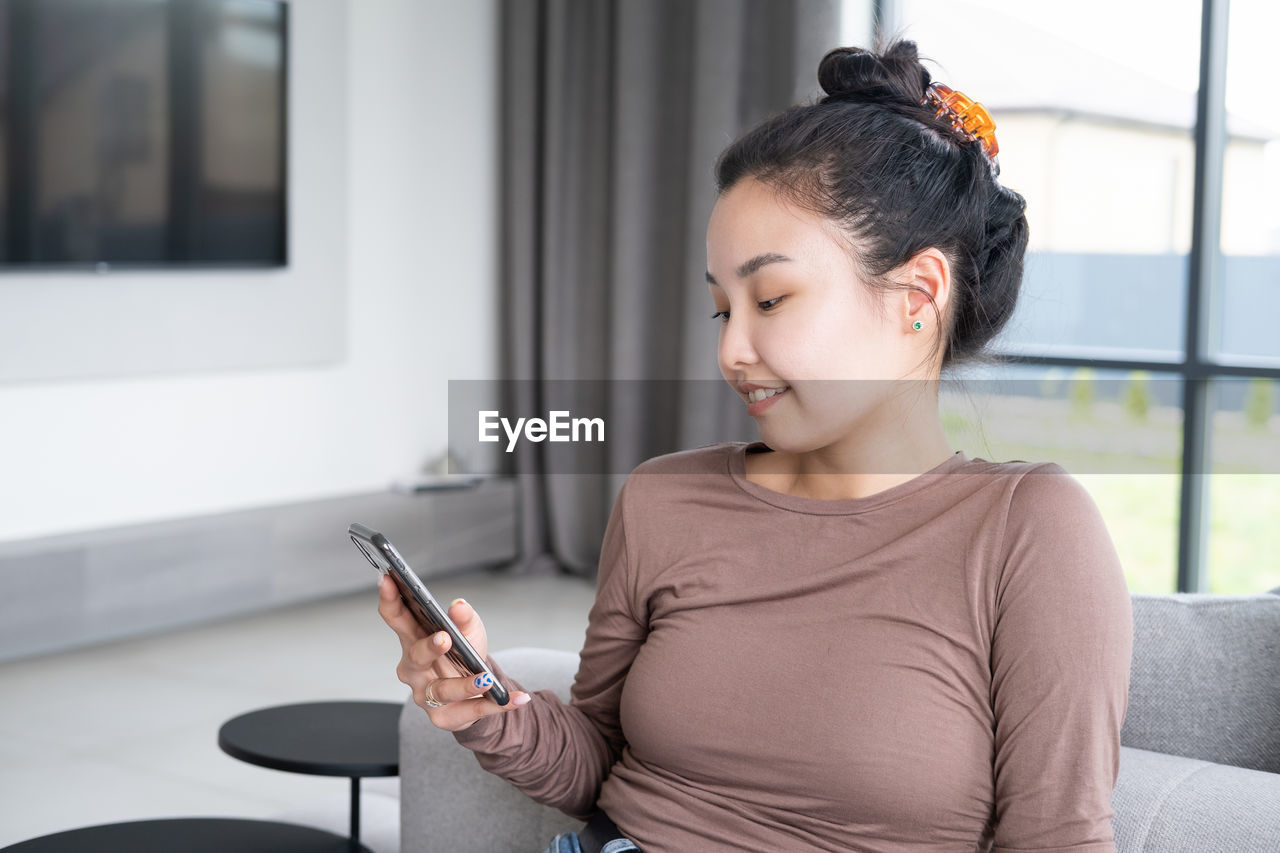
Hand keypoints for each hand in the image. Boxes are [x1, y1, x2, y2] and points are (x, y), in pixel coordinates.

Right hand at [376, 575, 529, 730]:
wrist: (478, 692)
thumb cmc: (464, 655)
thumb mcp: (470, 631)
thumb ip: (465, 618)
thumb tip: (459, 606)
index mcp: (413, 639)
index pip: (396, 618)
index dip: (390, 599)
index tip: (388, 578)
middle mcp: (413, 668)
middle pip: (416, 656)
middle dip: (430, 647)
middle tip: (444, 638)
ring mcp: (425, 695)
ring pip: (443, 690)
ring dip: (466, 685)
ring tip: (486, 678)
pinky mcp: (444, 717)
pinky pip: (472, 711)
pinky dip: (497, 705)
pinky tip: (519, 698)